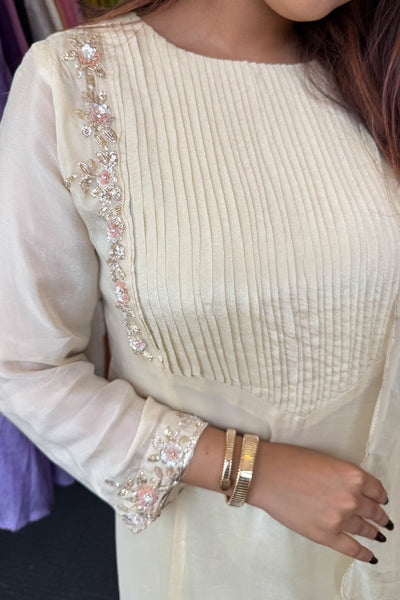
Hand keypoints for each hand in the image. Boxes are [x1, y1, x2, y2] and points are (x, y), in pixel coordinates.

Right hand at [247, 442, 390, 562]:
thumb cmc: (289, 462)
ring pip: (364, 528)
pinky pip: (352, 548)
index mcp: (352, 475)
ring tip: (378, 536)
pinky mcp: (326, 535)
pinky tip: (370, 555)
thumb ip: (343, 477)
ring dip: (373, 533)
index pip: (376, 489)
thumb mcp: (325, 461)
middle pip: (373, 510)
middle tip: (383, 520)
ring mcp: (340, 518)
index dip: (380, 496)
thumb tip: (351, 491)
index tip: (382, 500)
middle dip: (379, 516)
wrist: (266, 474)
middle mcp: (351, 498)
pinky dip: (363, 553)